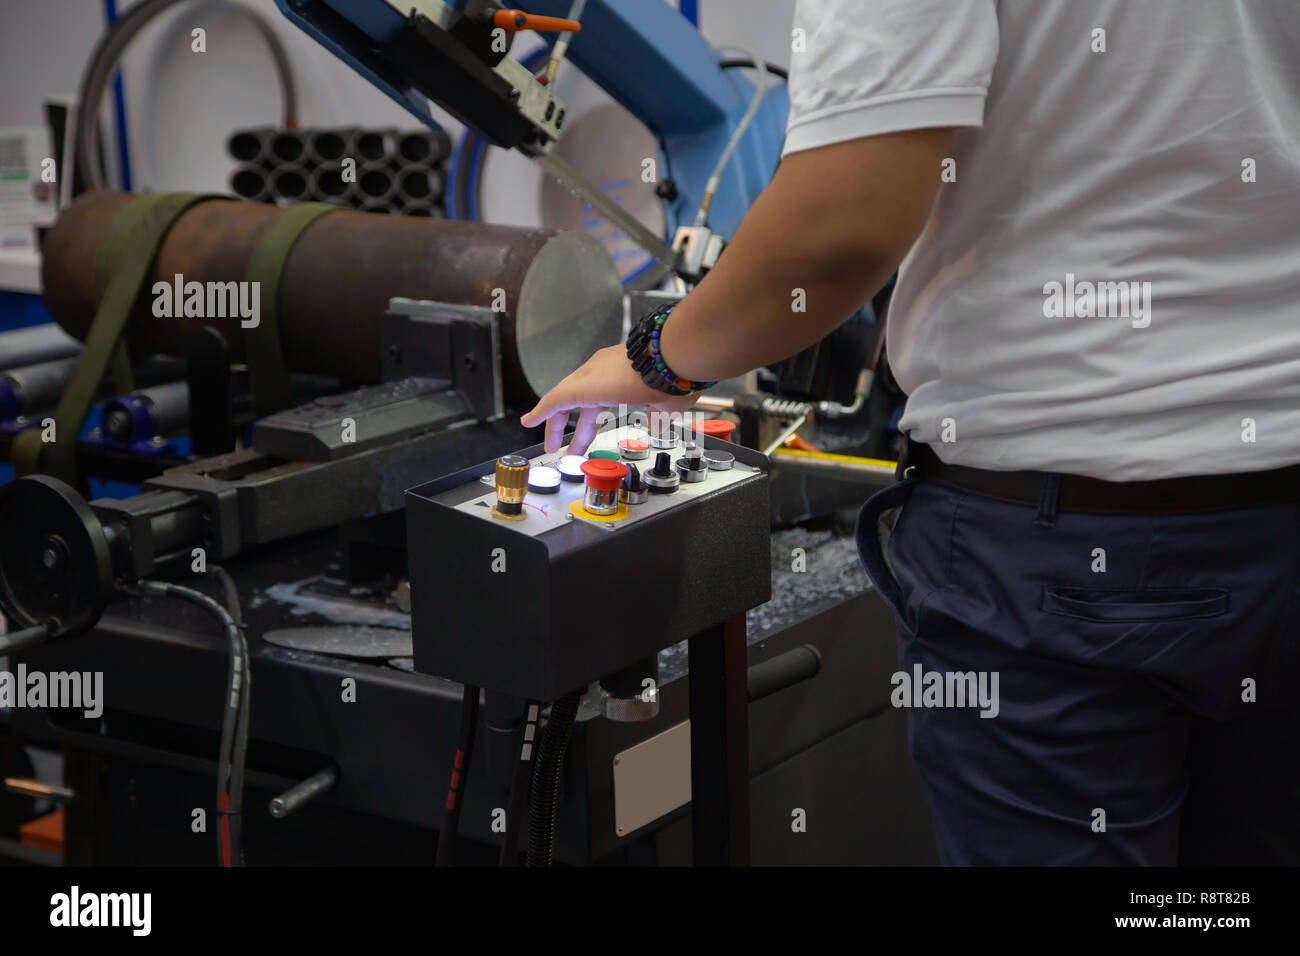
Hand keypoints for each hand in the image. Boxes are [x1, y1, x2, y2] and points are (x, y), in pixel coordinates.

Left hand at [520, 344, 698, 453]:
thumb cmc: (676, 374)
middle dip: (572, 426)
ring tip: (550, 446)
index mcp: (622, 372)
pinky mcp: (582, 385)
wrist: (675, 355)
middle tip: (566, 446)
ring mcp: (591, 375)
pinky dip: (542, 411)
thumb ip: (659, 413)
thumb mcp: (668, 400)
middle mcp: (603, 370)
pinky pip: (554, 400)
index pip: (599, 397)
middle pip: (578, 401)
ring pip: (564, 400)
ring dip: (555, 424)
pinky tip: (530, 421)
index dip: (591, 416)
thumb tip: (655, 423)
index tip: (588, 430)